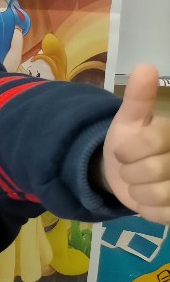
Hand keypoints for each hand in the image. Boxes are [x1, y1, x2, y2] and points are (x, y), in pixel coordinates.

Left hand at [102, 65, 169, 223]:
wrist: (124, 172)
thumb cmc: (129, 143)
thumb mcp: (129, 119)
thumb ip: (138, 97)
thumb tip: (146, 67)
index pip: (152, 142)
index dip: (128, 150)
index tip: (121, 151)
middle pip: (155, 169)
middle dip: (130, 170)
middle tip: (130, 168)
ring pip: (158, 193)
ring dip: (136, 191)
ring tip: (138, 183)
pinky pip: (161, 214)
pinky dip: (145, 208)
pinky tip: (146, 199)